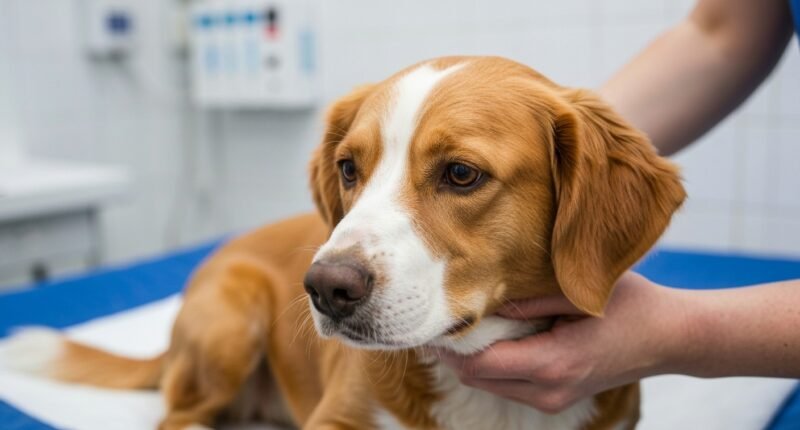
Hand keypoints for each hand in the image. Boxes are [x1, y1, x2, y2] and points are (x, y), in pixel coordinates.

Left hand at [433, 272, 688, 412]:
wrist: (670, 337)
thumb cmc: (631, 305)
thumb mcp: (577, 292)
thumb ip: (527, 301)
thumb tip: (480, 303)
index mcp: (552, 364)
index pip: (479, 363)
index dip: (449, 345)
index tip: (432, 318)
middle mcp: (548, 391)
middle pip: (477, 378)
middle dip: (453, 352)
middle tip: (437, 316)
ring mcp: (553, 399)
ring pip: (489, 384)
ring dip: (470, 358)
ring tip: (458, 323)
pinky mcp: (557, 396)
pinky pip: (508, 384)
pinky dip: (491, 363)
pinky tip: (488, 334)